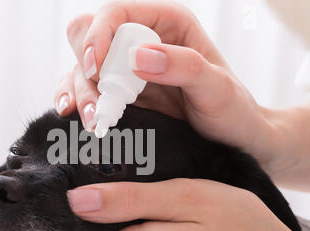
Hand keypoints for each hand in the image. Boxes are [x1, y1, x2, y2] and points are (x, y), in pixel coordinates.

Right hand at [55, 0, 278, 172]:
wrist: (231, 138)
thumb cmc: (232, 108)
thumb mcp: (217, 87)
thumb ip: (184, 66)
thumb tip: (138, 57)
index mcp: (166, 23)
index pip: (116, 13)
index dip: (98, 35)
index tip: (96, 68)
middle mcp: (140, 41)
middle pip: (88, 36)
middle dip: (85, 67)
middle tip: (99, 101)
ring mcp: (126, 69)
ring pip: (80, 67)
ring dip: (80, 92)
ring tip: (95, 121)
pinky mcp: (119, 94)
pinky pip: (84, 90)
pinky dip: (77, 101)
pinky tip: (77, 116)